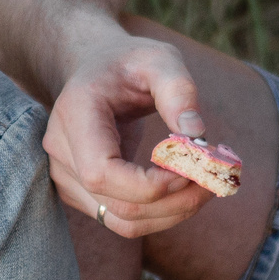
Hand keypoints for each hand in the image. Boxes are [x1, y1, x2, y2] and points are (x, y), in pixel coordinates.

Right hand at [41, 23, 213, 237]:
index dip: (150, 185)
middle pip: (118, 204)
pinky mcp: (81, 191)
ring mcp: (66, 175)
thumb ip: (179, 90)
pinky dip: (160, 214)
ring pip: (122, 221)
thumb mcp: (159, 59)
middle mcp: (61, 150)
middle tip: (217, 180)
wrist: (94, 67)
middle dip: (175, 202)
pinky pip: (122, 219)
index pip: (101, 172)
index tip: (193, 169)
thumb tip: (197, 135)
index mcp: (75, 114)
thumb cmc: (128, 61)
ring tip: (206, 186)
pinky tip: (183, 190)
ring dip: (172, 214)